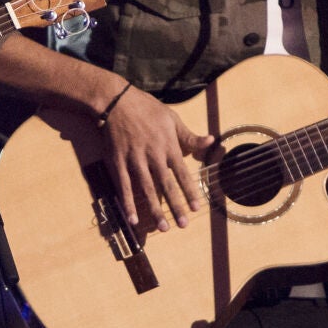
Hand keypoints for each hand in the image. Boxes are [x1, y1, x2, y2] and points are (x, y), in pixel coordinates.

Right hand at [99, 83, 215, 232]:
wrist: (116, 100)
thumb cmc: (147, 108)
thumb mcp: (172, 118)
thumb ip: (190, 135)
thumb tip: (212, 141)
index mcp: (168, 145)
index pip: (181, 173)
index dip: (189, 191)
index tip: (197, 207)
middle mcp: (153, 154)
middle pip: (166, 184)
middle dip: (176, 206)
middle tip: (183, 225)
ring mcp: (134, 158)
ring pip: (146, 188)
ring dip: (154, 209)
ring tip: (163, 228)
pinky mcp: (117, 160)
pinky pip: (123, 185)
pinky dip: (128, 202)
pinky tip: (132, 218)